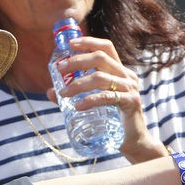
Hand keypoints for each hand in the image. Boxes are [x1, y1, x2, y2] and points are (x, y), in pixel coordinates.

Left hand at [48, 36, 163, 160]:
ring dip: (79, 83)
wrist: (133, 142)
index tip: (70, 44)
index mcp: (120, 71)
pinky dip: (91, 100)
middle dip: (77, 61)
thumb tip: (51, 92)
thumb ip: (74, 95)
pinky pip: (107, 97)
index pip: (106, 48)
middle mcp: (127, 76)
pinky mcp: (131, 102)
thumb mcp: (94, 103)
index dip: (88, 42)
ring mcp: (131, 89)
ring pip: (101, 77)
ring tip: (64, 93)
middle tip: (60, 70)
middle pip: (100, 58)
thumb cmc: (114, 121)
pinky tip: (78, 106)